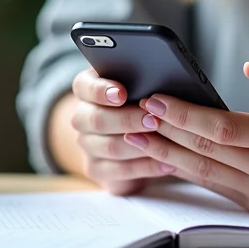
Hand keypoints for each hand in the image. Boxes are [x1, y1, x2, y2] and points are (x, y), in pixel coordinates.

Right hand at [53, 69, 175, 195]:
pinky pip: (119, 171)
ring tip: (165, 142)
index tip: (121, 93)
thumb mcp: (139, 86)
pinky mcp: (97, 169)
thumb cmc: (140, 101)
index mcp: (87, 90)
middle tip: (154, 120)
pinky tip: (166, 163)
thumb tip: (161, 76)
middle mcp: (82, 117)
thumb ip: (142, 80)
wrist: (129, 137)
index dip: (101, 91)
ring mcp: (87, 144)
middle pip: (97, 119)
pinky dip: (145, 167)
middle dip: (128, 120)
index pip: (84, 87)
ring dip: (140, 145)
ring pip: (110, 147)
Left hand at [123, 50, 248, 213]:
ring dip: (166, 154)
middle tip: (134, 112)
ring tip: (135, 135)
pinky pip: (214, 186)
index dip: (185, 115)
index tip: (156, 98)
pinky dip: (185, 170)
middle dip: (166, 131)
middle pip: (207, 151)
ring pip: (205, 173)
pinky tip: (162, 153)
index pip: (224, 128)